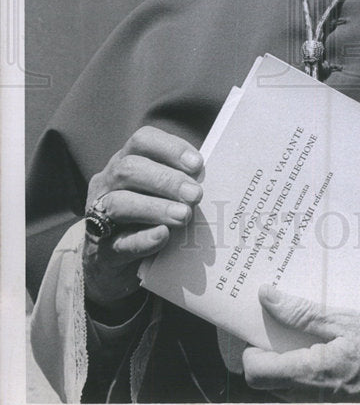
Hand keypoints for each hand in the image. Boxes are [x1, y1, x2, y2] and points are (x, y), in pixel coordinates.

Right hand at [83, 126, 202, 314]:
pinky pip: (118, 242)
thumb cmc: (148, 217)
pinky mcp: (101, 250)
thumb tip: (215, 178)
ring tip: (184, 216)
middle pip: (129, 169)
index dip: (170, 148)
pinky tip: (163, 236)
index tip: (197, 164)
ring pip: (119, 203)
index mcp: (125, 161)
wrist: (115, 263)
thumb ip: (180, 182)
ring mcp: (99, 216)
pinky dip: (142, 239)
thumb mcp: (161, 193)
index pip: (142, 141)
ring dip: (156, 207)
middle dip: (166, 180)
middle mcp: (107, 184)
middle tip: (196, 195)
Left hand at [242, 286, 359, 401]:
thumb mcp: (345, 319)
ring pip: (279, 389)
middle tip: (279, 330)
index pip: (256, 371)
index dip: (249, 349)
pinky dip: (298, 373)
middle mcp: (309, 396)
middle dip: (264, 355)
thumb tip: (268, 297)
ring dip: (281, 364)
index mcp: (311, 372)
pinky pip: (298, 393)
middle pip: (263, 382)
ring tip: (300, 339)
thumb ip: (303, 312)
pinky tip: (317, 353)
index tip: (260, 329)